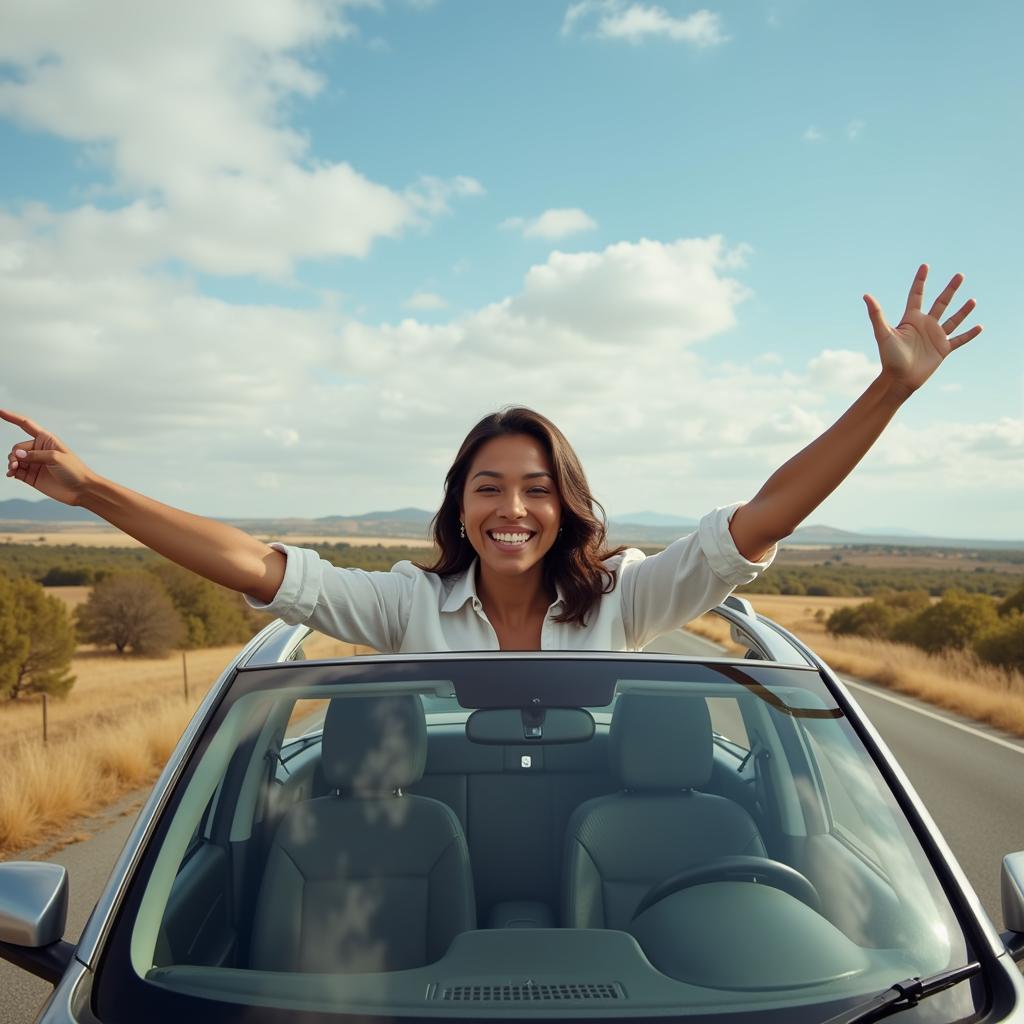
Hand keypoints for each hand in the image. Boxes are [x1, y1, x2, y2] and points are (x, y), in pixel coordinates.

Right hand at [2, 409, 93, 506]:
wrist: (81, 490)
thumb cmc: (74, 470)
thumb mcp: (56, 458)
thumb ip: (35, 455)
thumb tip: (17, 455)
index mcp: (46, 439)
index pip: (26, 425)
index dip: (12, 417)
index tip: (0, 411)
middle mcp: (39, 449)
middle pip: (18, 447)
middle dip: (14, 454)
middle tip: (16, 462)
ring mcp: (34, 463)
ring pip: (14, 459)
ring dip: (11, 463)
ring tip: (13, 469)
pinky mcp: (31, 475)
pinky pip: (16, 471)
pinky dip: (11, 471)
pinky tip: (10, 474)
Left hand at [863, 264, 981, 393]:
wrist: (899, 379)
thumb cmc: (889, 357)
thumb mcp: (883, 333)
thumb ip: (876, 314)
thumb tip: (865, 295)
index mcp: (911, 319)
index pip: (916, 295)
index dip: (920, 281)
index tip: (925, 266)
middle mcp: (925, 325)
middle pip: (941, 302)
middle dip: (950, 289)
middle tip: (960, 275)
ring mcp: (935, 337)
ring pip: (953, 319)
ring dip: (963, 310)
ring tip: (973, 300)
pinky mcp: (943, 350)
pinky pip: (959, 340)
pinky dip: (969, 334)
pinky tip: (980, 327)